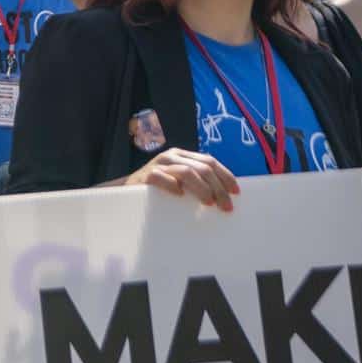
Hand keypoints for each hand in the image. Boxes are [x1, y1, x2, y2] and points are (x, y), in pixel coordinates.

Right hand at [121, 148, 238, 210]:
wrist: (125, 192)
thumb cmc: (157, 191)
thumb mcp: (178, 182)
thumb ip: (195, 183)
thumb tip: (223, 197)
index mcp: (182, 156)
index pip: (210, 161)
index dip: (225, 176)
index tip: (236, 192)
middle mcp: (172, 156)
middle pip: (203, 167)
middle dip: (219, 188)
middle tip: (226, 206)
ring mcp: (158, 164)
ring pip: (188, 171)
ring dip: (203, 189)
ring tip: (209, 203)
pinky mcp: (146, 176)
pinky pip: (162, 177)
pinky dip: (173, 186)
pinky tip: (180, 196)